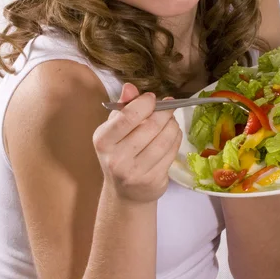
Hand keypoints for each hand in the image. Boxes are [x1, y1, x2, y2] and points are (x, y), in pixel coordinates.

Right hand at [93, 83, 181, 203]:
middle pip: (150, 127)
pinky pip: (172, 152)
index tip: (152, 98)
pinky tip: (172, 135)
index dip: (145, 103)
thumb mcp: (114, 129)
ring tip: (171, 121)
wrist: (125, 192)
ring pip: (165, 139)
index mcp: (103, 141)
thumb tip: (130, 86)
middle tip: (168, 107)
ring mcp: (136, 172)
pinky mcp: (153, 181)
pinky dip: (176, 139)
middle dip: (164, 112)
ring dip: (173, 125)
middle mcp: (117, 158)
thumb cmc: (119, 152)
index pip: (127, 117)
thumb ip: (123, 107)